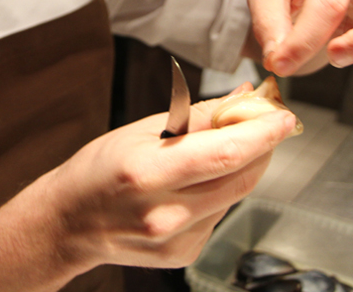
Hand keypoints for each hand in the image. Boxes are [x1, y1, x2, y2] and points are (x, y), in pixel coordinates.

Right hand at [45, 91, 296, 271]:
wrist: (69, 223)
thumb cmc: (100, 169)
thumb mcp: (143, 130)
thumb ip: (199, 117)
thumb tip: (244, 98)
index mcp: (149, 174)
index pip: (227, 154)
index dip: (263, 134)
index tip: (284, 115)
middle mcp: (165, 214)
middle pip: (242, 177)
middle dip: (263, 147)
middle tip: (269, 121)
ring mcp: (176, 240)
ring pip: (235, 195)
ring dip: (243, 166)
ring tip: (228, 145)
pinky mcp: (184, 255)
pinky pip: (220, 214)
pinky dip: (221, 191)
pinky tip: (198, 182)